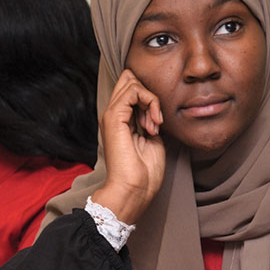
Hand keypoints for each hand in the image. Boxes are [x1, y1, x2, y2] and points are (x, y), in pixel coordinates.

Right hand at [92, 70, 165, 224]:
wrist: (134, 190)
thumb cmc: (144, 173)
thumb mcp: (152, 140)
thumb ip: (150, 121)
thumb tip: (154, 111)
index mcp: (120, 121)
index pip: (131, 89)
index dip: (148, 97)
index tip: (158, 122)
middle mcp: (113, 115)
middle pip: (128, 79)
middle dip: (148, 93)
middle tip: (155, 119)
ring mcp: (111, 114)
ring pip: (133, 83)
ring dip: (152, 101)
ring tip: (155, 125)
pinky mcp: (114, 117)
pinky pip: (134, 92)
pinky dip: (150, 102)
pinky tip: (154, 123)